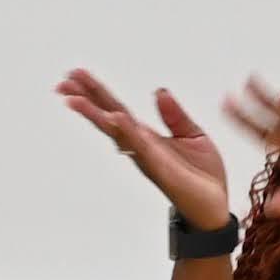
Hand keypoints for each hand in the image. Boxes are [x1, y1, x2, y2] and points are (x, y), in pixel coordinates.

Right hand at [60, 74, 234, 231]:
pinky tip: (117, 118)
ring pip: (116, 133)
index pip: (116, 109)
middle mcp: (139, 147)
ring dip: (95, 116)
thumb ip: (174, 114)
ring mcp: (147, 159)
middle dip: (85, 101)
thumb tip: (159, 90)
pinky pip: (142, 149)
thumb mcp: (192, 134)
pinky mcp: (162, 171)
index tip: (76, 74)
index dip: (97, 91)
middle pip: (107, 119)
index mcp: (145, 137)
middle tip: (63, 84)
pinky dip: (129, 133)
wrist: (216, 205)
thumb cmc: (201, 174)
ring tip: (75, 99)